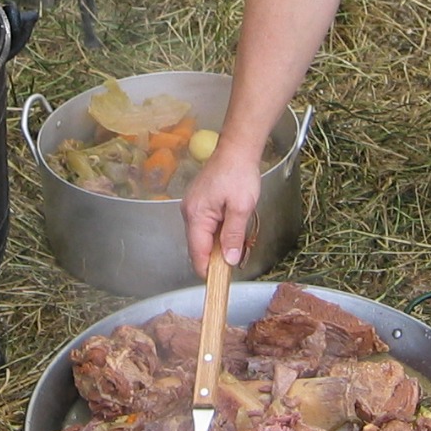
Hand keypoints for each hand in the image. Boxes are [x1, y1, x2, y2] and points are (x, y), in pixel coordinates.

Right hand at [181, 146, 261, 277]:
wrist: (237, 149)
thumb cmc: (239, 174)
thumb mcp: (241, 208)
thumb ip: (233, 235)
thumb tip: (230, 260)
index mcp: (196, 215)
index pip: (197, 253)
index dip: (208, 270)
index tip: (222, 282)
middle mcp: (189, 212)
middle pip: (198, 246)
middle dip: (216, 257)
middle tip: (238, 260)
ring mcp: (192, 207)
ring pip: (202, 237)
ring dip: (218, 244)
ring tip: (238, 243)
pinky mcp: (199, 203)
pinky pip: (205, 226)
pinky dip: (217, 233)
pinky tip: (232, 230)